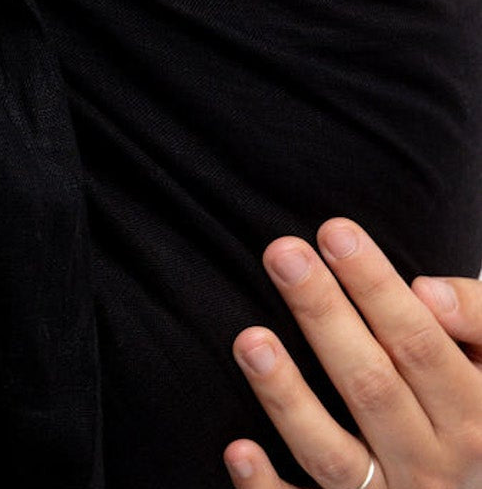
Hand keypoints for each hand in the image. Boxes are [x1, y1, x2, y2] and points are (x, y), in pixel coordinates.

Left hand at [225, 218, 481, 488]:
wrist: (474, 485)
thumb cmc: (474, 403)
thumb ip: (479, 319)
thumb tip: (427, 292)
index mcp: (477, 420)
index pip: (420, 345)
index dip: (377, 289)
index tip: (334, 231)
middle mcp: (436, 467)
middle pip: (371, 386)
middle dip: (323, 315)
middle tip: (282, 253)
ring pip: (332, 453)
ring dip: (288, 398)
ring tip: (250, 339)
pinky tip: (237, 449)